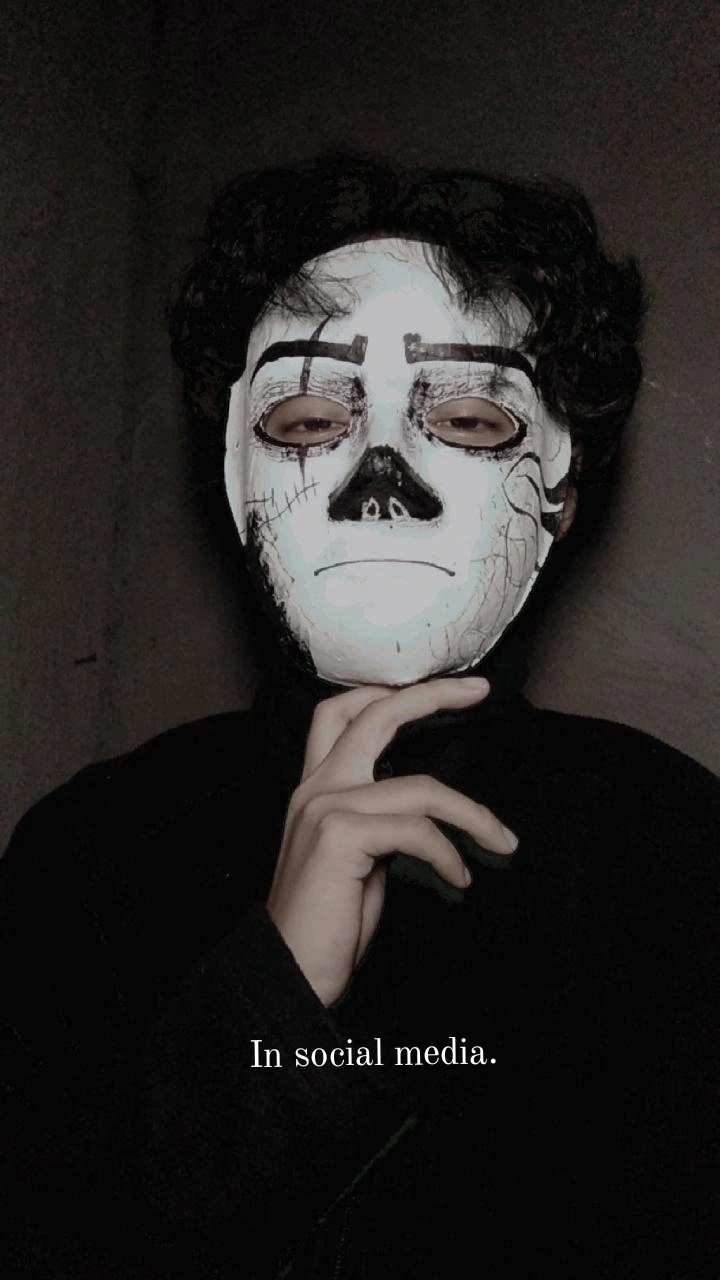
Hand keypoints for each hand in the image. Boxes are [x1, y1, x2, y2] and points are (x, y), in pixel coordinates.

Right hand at [267, 677, 516, 1005]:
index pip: (343, 713)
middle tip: (479, 690)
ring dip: (473, 815)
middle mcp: (315, 787)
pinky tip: (459, 877)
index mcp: (315, 788)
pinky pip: (418, 830)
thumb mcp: (359, 859)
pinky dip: (450, 854)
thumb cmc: (328, 922)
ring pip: (421, 788)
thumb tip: (429, 812)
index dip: (390, 693)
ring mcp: (324, 807)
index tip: (443, 690)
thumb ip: (381, 822)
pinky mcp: (338, 835)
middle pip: (376, 715)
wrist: (290, 973)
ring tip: (501, 842)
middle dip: (432, 695)